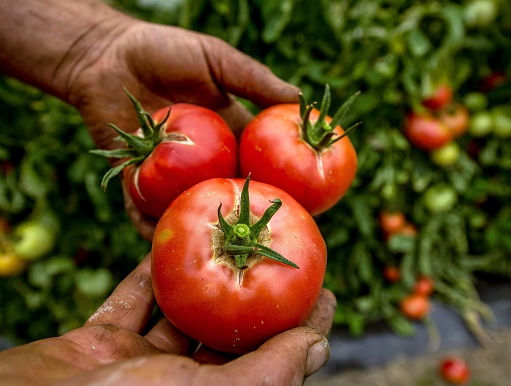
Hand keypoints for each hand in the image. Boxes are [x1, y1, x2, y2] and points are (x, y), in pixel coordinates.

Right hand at [0, 254, 335, 385]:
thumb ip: (269, 374)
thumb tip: (318, 346)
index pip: (273, 363)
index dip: (302, 326)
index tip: (326, 289)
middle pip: (230, 333)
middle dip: (255, 290)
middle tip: (282, 249)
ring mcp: (139, 368)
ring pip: (181, 312)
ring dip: (202, 274)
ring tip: (231, 236)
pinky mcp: (101, 346)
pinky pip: (133, 302)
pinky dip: (151, 273)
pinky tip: (173, 241)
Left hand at [58, 12, 298, 238]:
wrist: (105, 53)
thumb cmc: (164, 51)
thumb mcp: (216, 60)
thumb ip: (254, 80)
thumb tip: (299, 97)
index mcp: (227, 135)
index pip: (257, 164)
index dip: (276, 183)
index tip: (299, 203)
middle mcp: (201, 159)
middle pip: (225, 193)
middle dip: (241, 215)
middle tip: (259, 236)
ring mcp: (168, 172)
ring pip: (187, 208)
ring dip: (198, 227)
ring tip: (212, 250)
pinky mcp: (133, 178)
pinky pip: (141, 209)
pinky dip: (148, 225)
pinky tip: (158, 239)